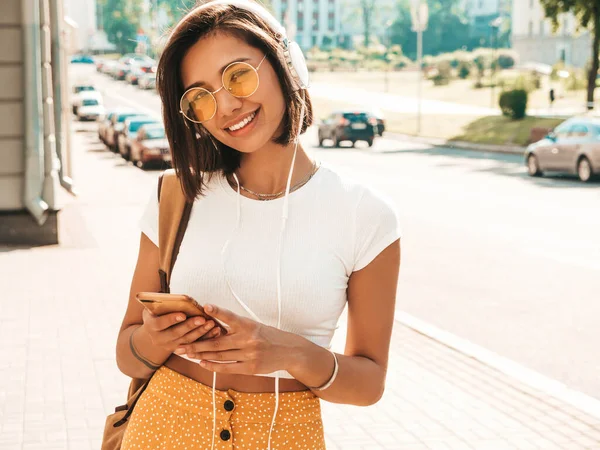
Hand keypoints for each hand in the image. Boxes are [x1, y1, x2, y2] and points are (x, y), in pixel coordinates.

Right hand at [142, 308, 221, 352]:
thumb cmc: (158, 312)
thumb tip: (181, 298)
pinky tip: (215, 331)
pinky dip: (205, 338)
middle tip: (202, 319)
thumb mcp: (156, 307)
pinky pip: (194, 345)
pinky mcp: (180, 349)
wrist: (155, 330)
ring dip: (200, 332)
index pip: (160, 324)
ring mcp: (169, 346)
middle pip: (176, 333)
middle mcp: (158, 339)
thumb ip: (164, 304)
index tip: (183, 314)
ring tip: (211, 324)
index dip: (171, 319)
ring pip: (187, 340)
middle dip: (190, 326)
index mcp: (151, 326)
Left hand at [173, 304, 298, 374]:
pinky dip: (213, 366)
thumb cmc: (267, 335)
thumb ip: (236, 326)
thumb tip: (212, 324)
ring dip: (201, 355)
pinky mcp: (250, 368)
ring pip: (220, 356)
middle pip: (218, 342)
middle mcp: (249, 339)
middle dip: (197, 343)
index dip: (218, 312)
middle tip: (181, 344)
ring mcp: (249, 354)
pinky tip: (202, 363)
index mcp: (249, 325)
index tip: (205, 307)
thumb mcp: (254, 325)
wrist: (288, 351)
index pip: (230, 317)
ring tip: (187, 353)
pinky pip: (227, 367)